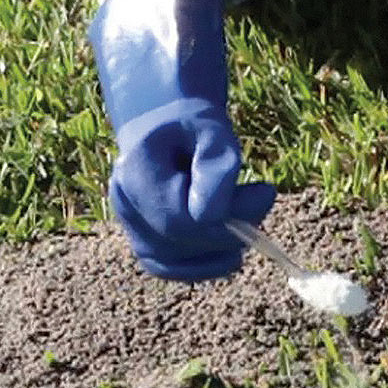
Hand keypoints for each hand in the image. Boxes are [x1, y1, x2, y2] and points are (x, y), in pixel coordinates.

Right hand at [88, 0, 274, 280]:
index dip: (225, 216)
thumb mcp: (211, 128)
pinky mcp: (140, 237)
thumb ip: (218, 165)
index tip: (264, 191)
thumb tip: (222, 215)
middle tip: (260, 202)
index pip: (180, 216)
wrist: (165, 121)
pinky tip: (227, 254)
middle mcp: (123, 200)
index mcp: (136, 170)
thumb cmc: (191, 121)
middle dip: (227, 231)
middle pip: (178, 239)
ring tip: (246, 230)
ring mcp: (128, 221)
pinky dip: (198, 266)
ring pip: (171, 260)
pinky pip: (166, 265)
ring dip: (214, 253)